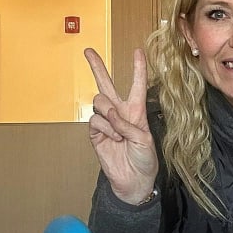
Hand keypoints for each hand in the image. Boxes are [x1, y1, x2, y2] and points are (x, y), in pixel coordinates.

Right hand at [85, 48, 158, 204]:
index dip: (138, 68)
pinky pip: (95, 120)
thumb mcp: (145, 140)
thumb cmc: (145, 161)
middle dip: (97, 67)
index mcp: (137, 111)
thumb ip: (128, 125)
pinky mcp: (96, 134)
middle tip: (88, 51)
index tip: (138, 52)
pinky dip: (105, 128)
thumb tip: (110, 114)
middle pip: (106, 85)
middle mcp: (120, 113)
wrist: (133, 181)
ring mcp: (107, 123)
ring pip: (99, 102)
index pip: (137, 85)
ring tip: (119, 132)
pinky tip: (113, 139)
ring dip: (109, 114)